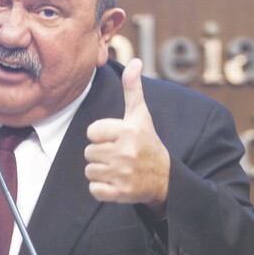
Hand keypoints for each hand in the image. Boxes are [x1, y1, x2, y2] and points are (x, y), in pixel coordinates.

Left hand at [84, 58, 170, 215]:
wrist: (165, 178)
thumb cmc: (147, 142)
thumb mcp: (141, 115)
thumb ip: (133, 89)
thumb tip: (135, 61)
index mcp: (127, 131)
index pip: (91, 132)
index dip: (101, 135)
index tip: (116, 138)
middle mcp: (126, 152)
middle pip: (88, 152)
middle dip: (100, 153)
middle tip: (118, 155)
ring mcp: (123, 174)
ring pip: (89, 170)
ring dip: (100, 170)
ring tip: (117, 167)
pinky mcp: (121, 193)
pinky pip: (94, 189)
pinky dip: (101, 188)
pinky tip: (116, 182)